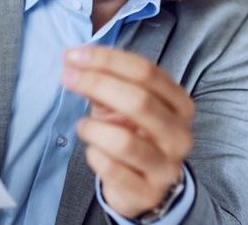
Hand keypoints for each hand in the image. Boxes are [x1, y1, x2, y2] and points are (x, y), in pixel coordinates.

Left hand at [62, 46, 193, 217]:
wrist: (147, 188)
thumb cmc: (134, 136)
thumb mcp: (124, 107)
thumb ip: (107, 84)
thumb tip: (74, 62)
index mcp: (179, 104)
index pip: (146, 72)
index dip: (108, 60)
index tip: (74, 54)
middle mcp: (179, 134)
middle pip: (138, 100)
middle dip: (96, 83)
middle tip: (67, 77)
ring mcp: (166, 166)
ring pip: (123, 141)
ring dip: (93, 128)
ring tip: (82, 126)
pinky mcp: (147, 193)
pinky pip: (111, 169)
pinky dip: (94, 155)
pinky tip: (93, 151)